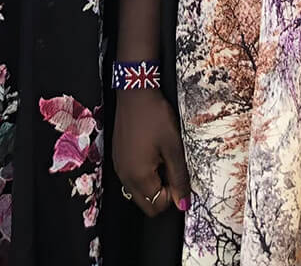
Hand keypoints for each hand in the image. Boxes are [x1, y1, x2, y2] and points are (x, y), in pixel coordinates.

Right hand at [110, 88, 189, 216]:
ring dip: (153, 183)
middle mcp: (124, 177)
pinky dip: (143, 174)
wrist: (135, 94)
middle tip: (170, 167)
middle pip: (146, 204)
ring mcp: (119, 168)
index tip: (177, 172)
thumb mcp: (173, 147)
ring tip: (161, 158)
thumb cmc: (156, 118)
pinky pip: (131, 178)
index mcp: (138, 177)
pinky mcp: (117, 159)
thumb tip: (183, 204)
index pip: (157, 206)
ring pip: (138, 192)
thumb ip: (179, 178)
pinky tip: (150, 153)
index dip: (172, 195)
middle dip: (162, 193)